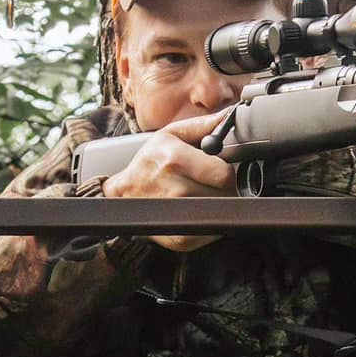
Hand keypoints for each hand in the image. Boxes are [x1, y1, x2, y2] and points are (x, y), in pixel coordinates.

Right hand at [103, 110, 233, 250]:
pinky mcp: (181, 239)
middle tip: (209, 183)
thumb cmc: (150, 163)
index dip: (227, 172)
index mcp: (176, 161)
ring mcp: (178, 218)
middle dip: (224, 189)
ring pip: (221, 213)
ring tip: (201, 195)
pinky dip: (211, 222)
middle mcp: (177, 190)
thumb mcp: (171, 135)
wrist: (124, 195)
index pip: (225, 174)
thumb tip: (231, 116)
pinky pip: (213, 232)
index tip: (220, 170)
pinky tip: (197, 210)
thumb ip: (203, 125)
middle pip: (226, 195)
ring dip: (218, 205)